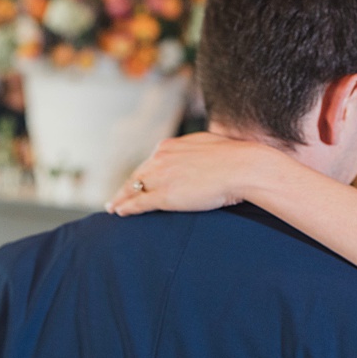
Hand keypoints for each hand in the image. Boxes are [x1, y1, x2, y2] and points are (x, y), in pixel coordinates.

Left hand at [106, 132, 285, 215]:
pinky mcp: (164, 195)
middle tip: (117, 197)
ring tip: (114, 207)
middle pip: (138, 176)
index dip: (142, 174)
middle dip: (127, 187)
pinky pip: (139, 203)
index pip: (149, 163)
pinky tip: (120, 212)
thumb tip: (197, 152)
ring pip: (133, 189)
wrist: (243, 167)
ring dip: (121, 199)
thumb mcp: (208, 145)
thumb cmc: (234, 157)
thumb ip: (195, 149)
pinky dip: (127, 207)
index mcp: (169, 146)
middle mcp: (160, 158)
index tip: (137, 181)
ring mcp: (160, 176)